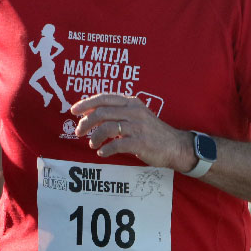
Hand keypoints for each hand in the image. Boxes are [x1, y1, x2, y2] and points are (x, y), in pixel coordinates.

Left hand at [71, 93, 191, 171]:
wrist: (175, 146)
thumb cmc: (152, 132)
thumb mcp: (137, 115)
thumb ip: (119, 112)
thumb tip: (93, 114)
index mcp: (132, 102)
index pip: (105, 98)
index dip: (87, 103)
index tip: (74, 111)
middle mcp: (134, 111)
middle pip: (102, 112)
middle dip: (86, 122)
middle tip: (79, 131)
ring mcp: (138, 127)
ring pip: (107, 128)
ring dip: (95, 136)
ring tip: (92, 143)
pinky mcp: (140, 142)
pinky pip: (117, 144)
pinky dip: (106, 149)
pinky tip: (102, 152)